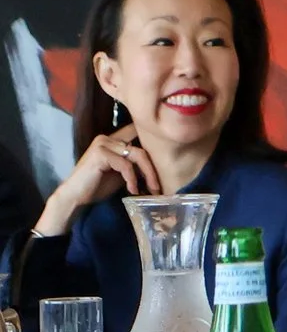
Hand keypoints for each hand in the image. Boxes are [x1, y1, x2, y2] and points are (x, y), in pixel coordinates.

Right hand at [33, 127, 159, 235]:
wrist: (75, 196)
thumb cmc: (97, 186)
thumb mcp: (122, 173)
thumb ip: (136, 164)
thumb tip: (160, 165)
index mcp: (114, 139)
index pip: (138, 134)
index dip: (154, 144)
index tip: (167, 162)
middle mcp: (108, 137)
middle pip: (142, 148)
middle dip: (154, 169)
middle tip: (158, 187)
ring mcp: (103, 143)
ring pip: (138, 155)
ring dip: (148, 174)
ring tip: (151, 190)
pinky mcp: (100, 153)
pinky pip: (126, 165)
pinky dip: (132, 179)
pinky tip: (132, 190)